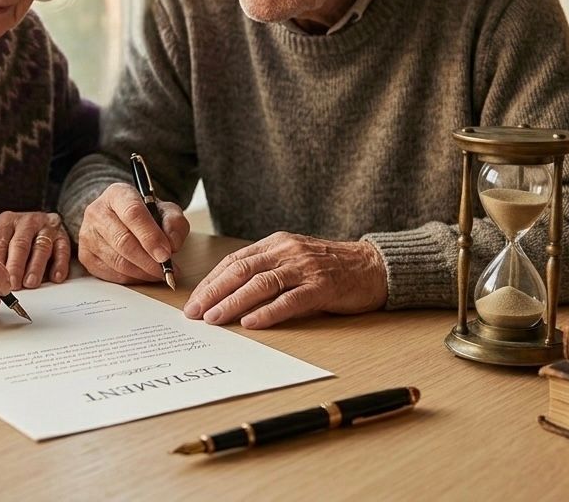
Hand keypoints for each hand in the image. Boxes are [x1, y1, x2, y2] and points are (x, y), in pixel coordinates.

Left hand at [0, 211, 71, 289]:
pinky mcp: (62, 235)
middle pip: (21, 244)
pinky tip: (55, 277)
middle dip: (16, 266)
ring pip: (41, 247)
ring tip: (31, 283)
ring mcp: (46, 227)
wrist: (41, 224)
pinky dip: (60, 265)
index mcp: (7, 221)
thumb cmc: (17, 238)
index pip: (0, 242)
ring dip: (36, 267)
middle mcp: (27, 221)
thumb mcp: (3, 242)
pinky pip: (63, 250)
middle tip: (14, 284)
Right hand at [76, 182, 188, 283]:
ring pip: (117, 261)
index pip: (132, 214)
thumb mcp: (165, 211)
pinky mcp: (85, 255)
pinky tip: (143, 275)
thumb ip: (174, 223)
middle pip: (123, 241)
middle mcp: (97, 211)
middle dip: (148, 261)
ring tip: (159, 274)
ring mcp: (87, 234)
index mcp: (117, 194)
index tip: (166, 254)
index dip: (150, 237)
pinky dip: (130, 279)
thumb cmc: (144, 215)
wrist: (119, 218)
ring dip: (142, 272)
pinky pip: (109, 274)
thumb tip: (172, 245)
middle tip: (166, 270)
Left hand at [183, 233, 386, 328]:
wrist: (374, 266)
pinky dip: (268, 312)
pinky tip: (251, 323)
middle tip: (194, 312)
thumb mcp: (293, 259)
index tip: (194, 300)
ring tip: (214, 318)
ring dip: (233, 302)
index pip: (234, 261)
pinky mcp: (322, 286)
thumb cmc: (331, 266)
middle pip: (241, 270)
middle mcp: (287, 251)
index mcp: (276, 243)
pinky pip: (290, 300)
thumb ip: (266, 270)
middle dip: (214, 292)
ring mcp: (305, 268)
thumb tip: (230, 295)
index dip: (211, 281)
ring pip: (261, 284)